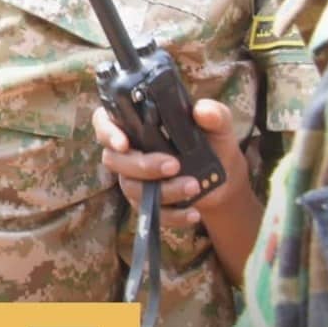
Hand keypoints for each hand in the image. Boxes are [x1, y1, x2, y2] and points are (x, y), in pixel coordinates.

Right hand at [92, 99, 249, 224]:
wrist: (223, 175)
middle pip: (114, 160)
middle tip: (174, 165)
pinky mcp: (146, 201)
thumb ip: (214, 114)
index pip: (104, 122)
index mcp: (134, 125)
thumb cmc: (212, 141)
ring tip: (194, 186)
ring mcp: (134, 178)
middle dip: (142, 165)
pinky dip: (172, 215)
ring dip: (164, 190)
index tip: (123, 143)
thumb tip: (203, 112)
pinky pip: (150, 212)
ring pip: (132, 188)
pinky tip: (194, 212)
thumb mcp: (218, 124)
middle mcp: (128, 151)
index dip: (107, 132)